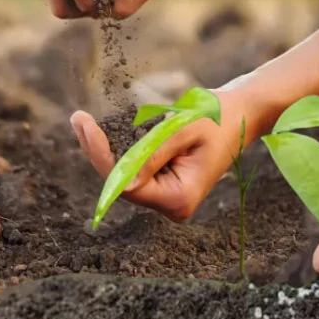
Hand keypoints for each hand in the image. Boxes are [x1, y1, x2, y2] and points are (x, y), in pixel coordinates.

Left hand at [68, 92, 248, 221]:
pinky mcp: (163, 184)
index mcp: (180, 198)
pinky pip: (133, 169)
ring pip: (124, 176)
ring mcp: (167, 197)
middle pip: (122, 183)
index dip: (103, 157)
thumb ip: (153, 154)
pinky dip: (119, 149)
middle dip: (98, 151)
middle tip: (78, 118)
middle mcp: (172, 205)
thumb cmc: (216, 117)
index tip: (85, 127)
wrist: (240, 113)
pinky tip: (100, 130)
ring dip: (105, 149)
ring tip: (83, 121)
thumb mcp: (183, 129)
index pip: (129, 185)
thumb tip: (125, 180)